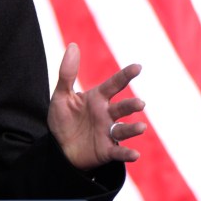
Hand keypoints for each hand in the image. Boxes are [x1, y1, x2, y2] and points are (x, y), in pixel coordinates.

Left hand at [48, 43, 145, 169]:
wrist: (58, 147)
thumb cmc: (64, 118)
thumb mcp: (61, 95)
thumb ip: (67, 73)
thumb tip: (73, 45)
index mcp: (97, 98)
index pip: (113, 84)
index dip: (125, 75)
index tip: (137, 67)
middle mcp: (106, 114)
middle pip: (121, 108)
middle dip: (131, 105)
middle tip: (140, 103)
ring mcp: (108, 132)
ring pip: (123, 129)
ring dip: (133, 129)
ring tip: (141, 127)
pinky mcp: (106, 150)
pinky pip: (118, 152)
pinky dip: (127, 154)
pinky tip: (135, 154)